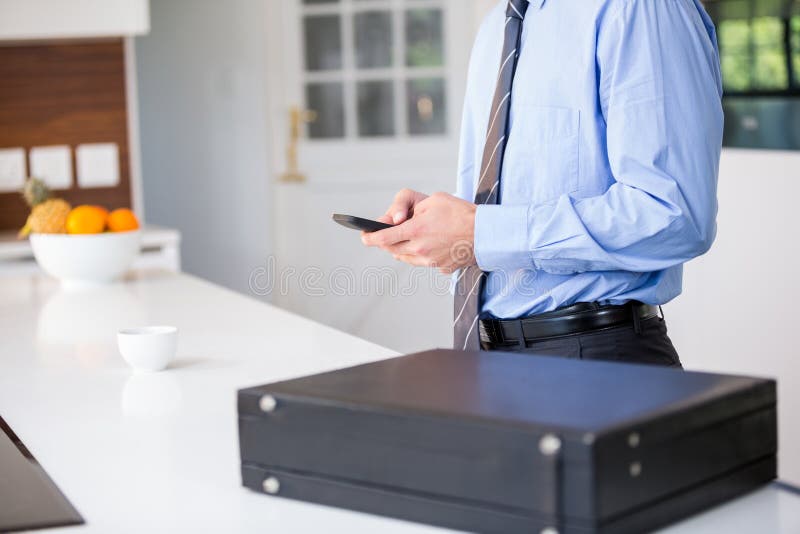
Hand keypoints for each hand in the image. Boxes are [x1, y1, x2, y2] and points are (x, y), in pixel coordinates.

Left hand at [362, 192, 476, 273]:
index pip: (384, 237)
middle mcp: (420, 249)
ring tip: (405, 239)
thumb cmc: (461, 213)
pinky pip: (423, 262)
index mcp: (415, 230)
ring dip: (401, 249)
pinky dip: (420, 255)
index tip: (363, 237)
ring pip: (406, 258)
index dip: (370, 238)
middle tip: (384, 235)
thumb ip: (413, 209)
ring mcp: (430, 261)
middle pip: (393, 249)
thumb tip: (401, 220)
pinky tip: (428, 245)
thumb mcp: (433, 201)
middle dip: (386, 242)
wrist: (486, 233)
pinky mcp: (441, 268)